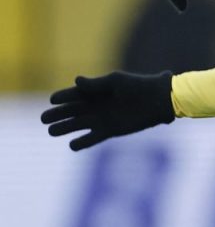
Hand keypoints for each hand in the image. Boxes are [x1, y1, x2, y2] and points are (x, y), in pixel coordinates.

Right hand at [41, 71, 174, 149]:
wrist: (159, 100)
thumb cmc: (139, 86)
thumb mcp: (117, 82)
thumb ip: (96, 84)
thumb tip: (75, 81)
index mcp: (95, 91)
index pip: (73, 95)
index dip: (62, 97)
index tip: (52, 100)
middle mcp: (96, 106)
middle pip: (71, 111)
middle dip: (57, 115)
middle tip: (43, 119)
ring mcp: (102, 119)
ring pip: (78, 125)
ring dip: (65, 128)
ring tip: (51, 131)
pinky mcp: (110, 131)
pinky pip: (92, 138)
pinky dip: (82, 142)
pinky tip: (71, 146)